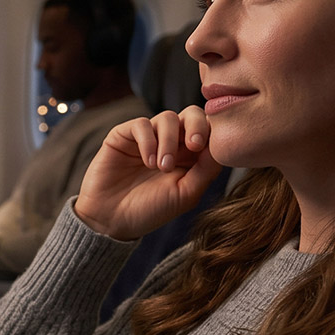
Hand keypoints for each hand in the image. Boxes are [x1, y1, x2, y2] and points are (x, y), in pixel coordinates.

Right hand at [75, 109, 223, 240]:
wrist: (112, 220)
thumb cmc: (151, 210)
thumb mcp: (186, 194)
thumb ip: (206, 170)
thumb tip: (222, 145)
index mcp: (190, 156)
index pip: (208, 130)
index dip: (212, 133)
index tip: (206, 149)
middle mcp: (171, 142)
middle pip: (191, 114)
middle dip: (196, 126)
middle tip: (194, 145)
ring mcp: (147, 137)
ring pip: (167, 118)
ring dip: (169, 141)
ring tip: (162, 167)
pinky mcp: (124, 135)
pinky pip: (141, 124)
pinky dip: (148, 141)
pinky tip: (147, 163)